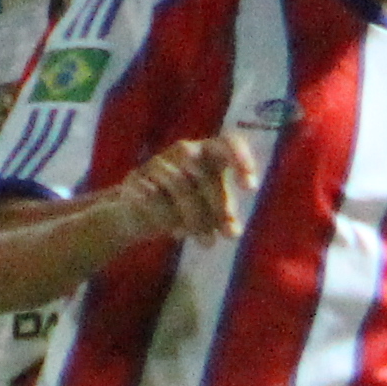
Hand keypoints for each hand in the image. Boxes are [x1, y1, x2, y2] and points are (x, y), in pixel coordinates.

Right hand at [100, 134, 252, 256]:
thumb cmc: (184, 206)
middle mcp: (184, 151)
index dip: (241, 160)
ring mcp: (158, 162)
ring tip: (207, 242)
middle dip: (218, 207)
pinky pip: (153, 196)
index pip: (228, 143)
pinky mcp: (136, 178)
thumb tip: (232, 232)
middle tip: (227, 234)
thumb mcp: (210, 213)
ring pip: (179, 184)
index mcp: (208, 153)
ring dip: (196, 218)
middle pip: (204, 174)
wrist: (139, 213)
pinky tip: (176, 232)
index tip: (250, 188)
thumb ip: (224, 219)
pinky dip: (167, 217)